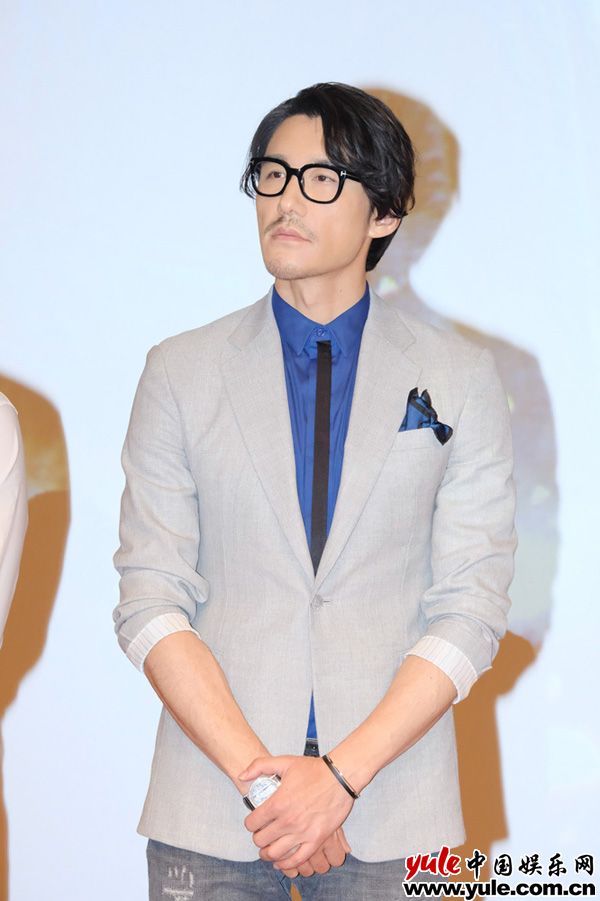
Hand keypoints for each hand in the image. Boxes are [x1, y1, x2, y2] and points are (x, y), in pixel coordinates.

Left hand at [238, 754, 354, 870]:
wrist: (340, 777)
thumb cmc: (313, 769)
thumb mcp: (284, 761)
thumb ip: (259, 766)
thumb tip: (241, 776)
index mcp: (277, 803)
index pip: (252, 823)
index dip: (250, 823)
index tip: (254, 821)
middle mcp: (288, 821)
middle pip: (261, 840)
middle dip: (258, 838)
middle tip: (262, 834)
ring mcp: (302, 832)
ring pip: (275, 853)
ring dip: (267, 854)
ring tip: (267, 850)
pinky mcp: (316, 840)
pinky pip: (297, 860)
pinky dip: (286, 864)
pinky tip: (281, 862)